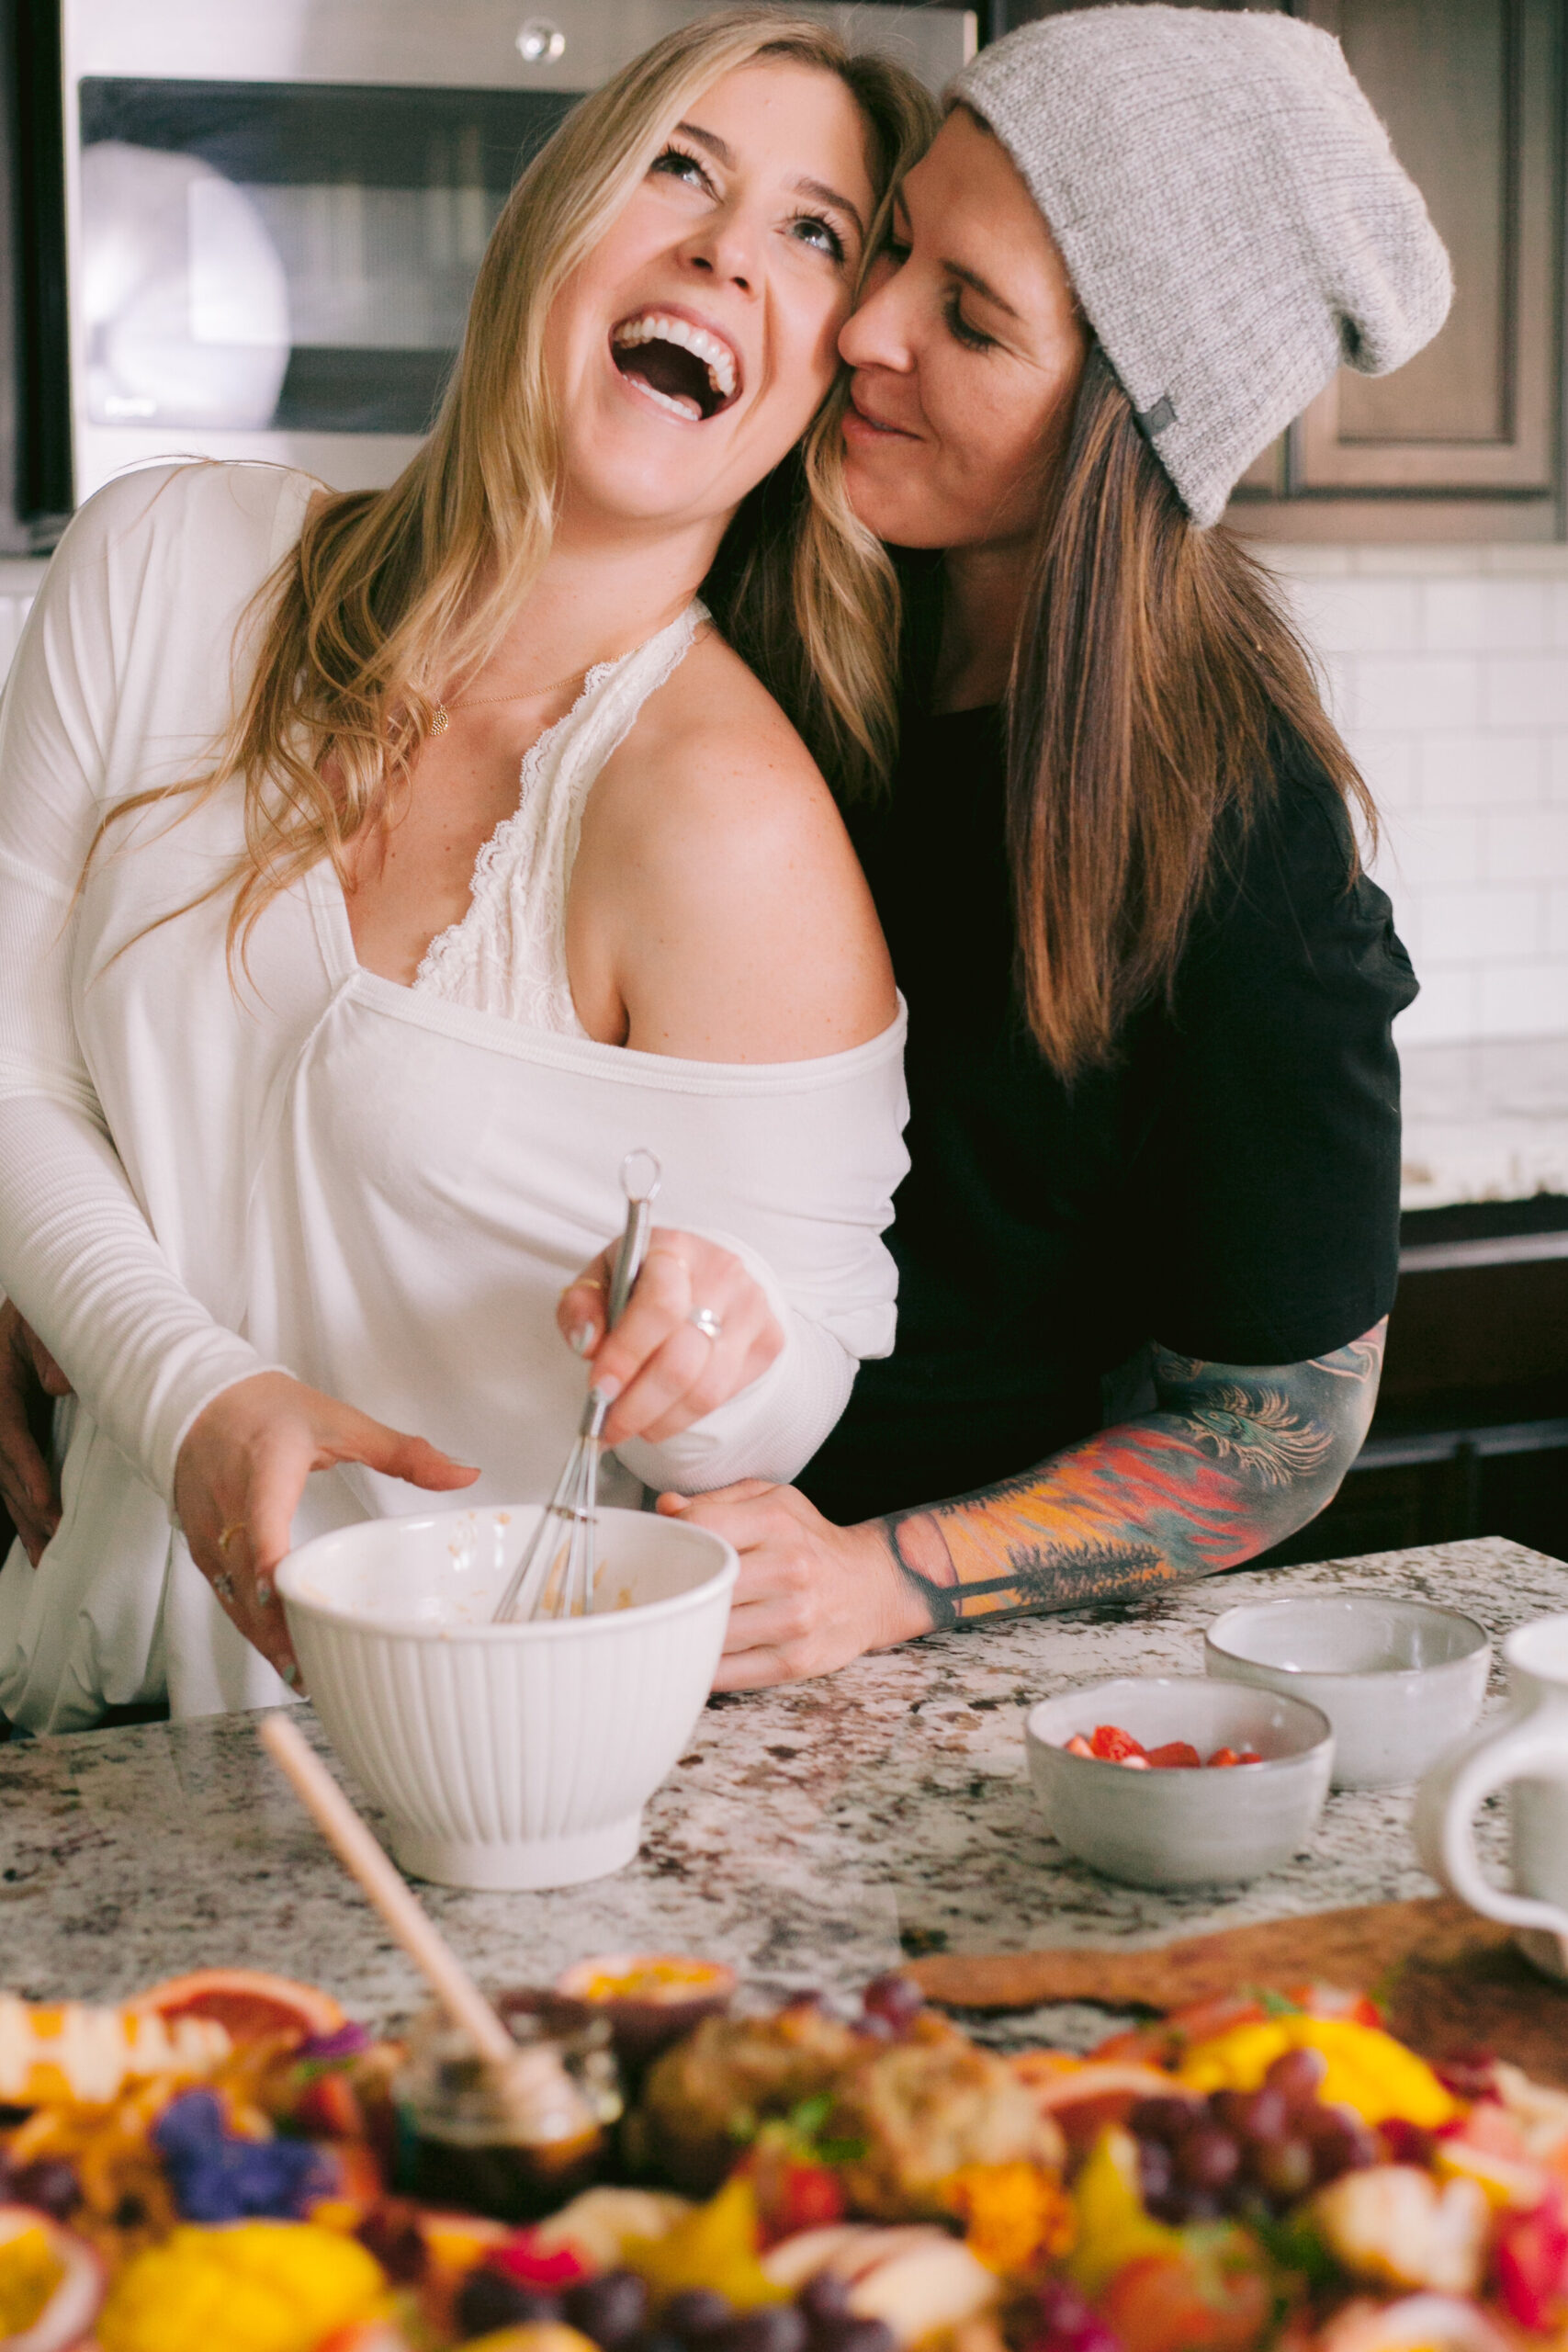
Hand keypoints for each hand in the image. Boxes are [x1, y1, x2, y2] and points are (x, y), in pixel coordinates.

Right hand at [0, 1302, 71, 1564]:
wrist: (39, 1297)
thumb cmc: (45, 1308)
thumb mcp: (44, 1318)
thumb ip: (51, 1348)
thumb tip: (61, 1385)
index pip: (8, 1432)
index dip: (27, 1468)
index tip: (47, 1501)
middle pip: (2, 1466)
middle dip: (28, 1504)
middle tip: (56, 1537)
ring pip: (3, 1480)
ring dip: (24, 1518)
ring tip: (44, 1557)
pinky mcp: (9, 1430)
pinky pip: (10, 1475)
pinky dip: (23, 1505)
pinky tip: (38, 1538)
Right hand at [174, 1371, 479, 1684]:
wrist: (200, 1400)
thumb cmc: (269, 1410)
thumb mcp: (341, 1422)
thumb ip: (405, 1453)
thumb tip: (465, 1473)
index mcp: (266, 1470)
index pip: (264, 1523)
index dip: (272, 1565)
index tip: (285, 1599)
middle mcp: (230, 1505)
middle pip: (248, 1577)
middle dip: (276, 1626)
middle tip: (311, 1667)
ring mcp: (209, 1530)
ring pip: (232, 1595)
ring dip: (262, 1637)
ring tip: (301, 1675)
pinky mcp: (200, 1547)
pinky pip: (224, 1593)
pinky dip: (249, 1624)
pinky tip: (278, 1650)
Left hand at [557, 1230, 782, 1447]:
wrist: (699, 1273)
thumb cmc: (640, 1279)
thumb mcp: (598, 1280)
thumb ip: (581, 1308)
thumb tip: (588, 1343)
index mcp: (675, 1248)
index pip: (659, 1307)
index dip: (626, 1355)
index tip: (598, 1391)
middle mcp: (722, 1275)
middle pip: (682, 1360)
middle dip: (637, 1406)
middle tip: (607, 1428)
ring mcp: (752, 1309)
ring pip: (706, 1389)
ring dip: (660, 1420)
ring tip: (631, 1427)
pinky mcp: (769, 1340)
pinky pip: (724, 1396)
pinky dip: (685, 1416)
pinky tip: (660, 1414)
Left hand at [657, 1480, 932, 1688]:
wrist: (873, 1586)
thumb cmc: (811, 1540)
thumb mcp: (774, 1501)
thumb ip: (717, 1501)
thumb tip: (666, 1508)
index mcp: (777, 1522)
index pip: (702, 1527)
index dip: (671, 1539)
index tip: (662, 1550)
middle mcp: (789, 1569)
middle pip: (703, 1583)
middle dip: (669, 1590)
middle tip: (651, 1594)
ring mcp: (794, 1620)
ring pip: (711, 1632)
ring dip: (680, 1631)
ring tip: (665, 1625)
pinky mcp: (795, 1662)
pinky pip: (727, 1674)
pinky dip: (701, 1667)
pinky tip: (690, 1654)